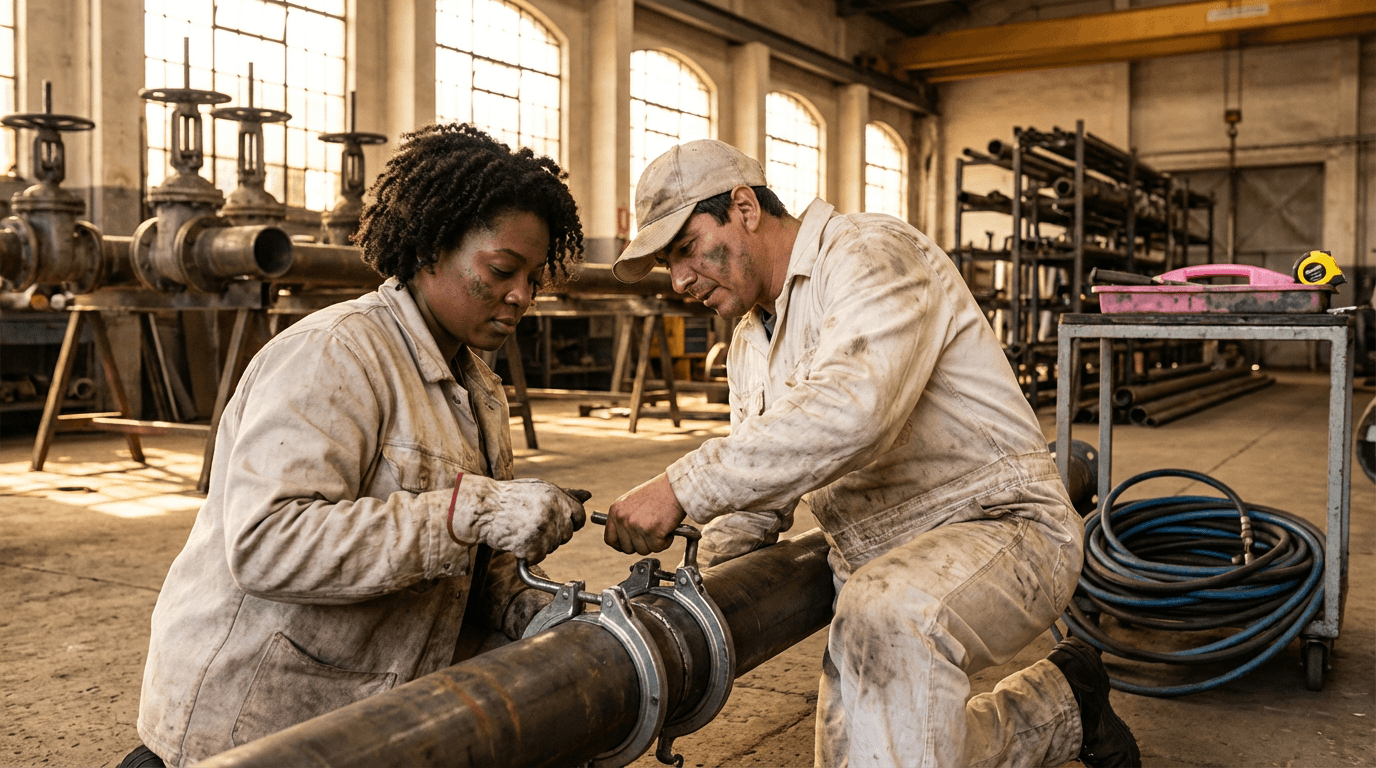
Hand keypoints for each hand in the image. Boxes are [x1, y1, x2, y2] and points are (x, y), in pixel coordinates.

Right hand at [449, 477, 587, 562]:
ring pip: (552, 547)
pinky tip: (516, 540)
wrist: (481, 508)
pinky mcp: (532, 545)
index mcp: (556, 495)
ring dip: (539, 544)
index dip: (571, 523)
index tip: (559, 525)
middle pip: (567, 534)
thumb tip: (587, 495)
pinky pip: (538, 557)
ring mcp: (543, 529)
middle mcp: (552, 511)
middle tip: (532, 527)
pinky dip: (527, 554)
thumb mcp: (537, 489)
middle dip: (553, 535)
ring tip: (521, 530)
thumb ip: (564, 494)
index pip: (579, 515)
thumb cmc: (507, 498)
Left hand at [604, 474, 685, 555]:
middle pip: (628, 548)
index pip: (610, 539)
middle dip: (641, 544)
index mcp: (616, 510)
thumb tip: (623, 537)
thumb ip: (624, 517)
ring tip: (660, 525)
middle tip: (652, 531)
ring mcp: (636, 526)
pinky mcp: (652, 532)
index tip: (631, 544)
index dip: (621, 545)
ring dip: (654, 542)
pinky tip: (667, 527)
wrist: (675, 487)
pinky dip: (666, 541)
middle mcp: (623, 518)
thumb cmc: (658, 492)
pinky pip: (658, 547)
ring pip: (643, 550)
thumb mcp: (632, 501)